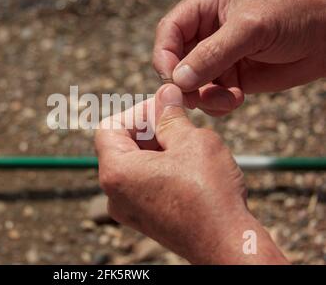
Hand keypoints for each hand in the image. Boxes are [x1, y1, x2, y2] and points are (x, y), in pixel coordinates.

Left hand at [95, 84, 287, 263]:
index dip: (137, 112)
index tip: (165, 110)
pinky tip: (188, 165)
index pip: (110, 127)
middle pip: (121, 145)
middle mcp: (114, 194)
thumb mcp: (192, 141)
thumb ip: (171, 115)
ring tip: (187, 143)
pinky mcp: (144, 218)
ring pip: (134, 164)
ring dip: (157, 147)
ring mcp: (128, 209)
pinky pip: (143, 182)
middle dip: (148, 128)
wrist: (226, 243)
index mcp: (116, 172)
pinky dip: (160, 167)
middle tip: (179, 122)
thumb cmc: (210, 193)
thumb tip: (165, 93)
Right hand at [153, 0, 325, 115]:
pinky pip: (208, 96)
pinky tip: (235, 100)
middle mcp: (204, 30)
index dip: (165, 56)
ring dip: (204, 97)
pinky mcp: (227, 76)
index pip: (169, 31)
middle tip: (195, 98)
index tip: (172, 80)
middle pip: (175, 61)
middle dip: (185, 82)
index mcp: (204, 6)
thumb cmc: (293, 17)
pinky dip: (217, 104)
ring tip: (227, 99)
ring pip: (190, 84)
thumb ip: (212, 54)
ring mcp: (215, 56)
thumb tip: (179, 79)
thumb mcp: (250, 29)